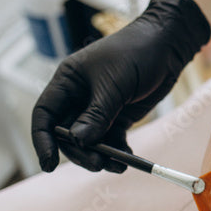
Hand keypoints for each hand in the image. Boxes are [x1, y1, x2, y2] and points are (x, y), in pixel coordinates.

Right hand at [31, 0, 210, 171]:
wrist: (168, 45)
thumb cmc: (136, 52)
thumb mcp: (114, 83)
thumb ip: (97, 114)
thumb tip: (79, 141)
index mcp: (67, 82)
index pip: (45, 115)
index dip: (43, 140)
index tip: (49, 164)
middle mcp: (79, 97)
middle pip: (67, 134)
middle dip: (79, 151)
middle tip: (98, 162)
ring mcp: (99, 108)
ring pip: (89, 141)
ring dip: (100, 155)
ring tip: (118, 165)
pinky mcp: (119, 116)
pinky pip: (111, 140)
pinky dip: (117, 151)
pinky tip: (128, 159)